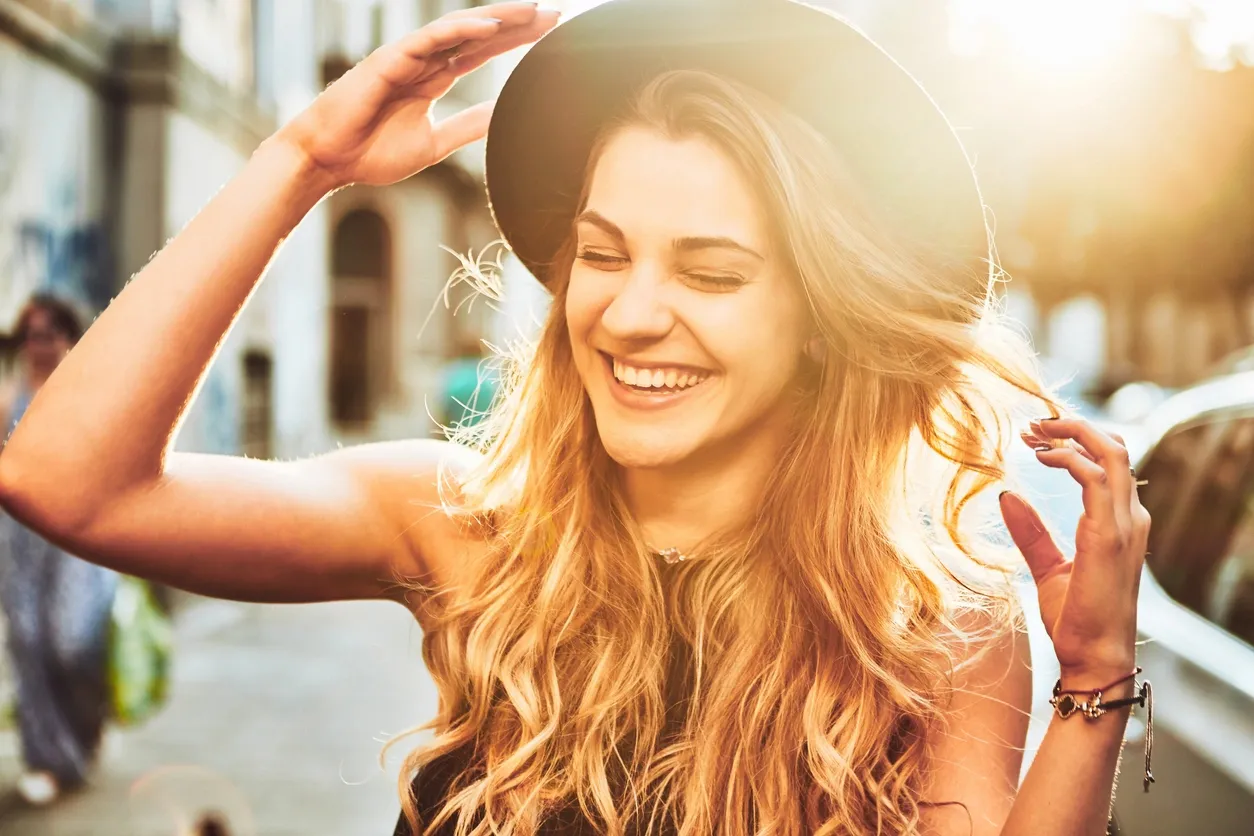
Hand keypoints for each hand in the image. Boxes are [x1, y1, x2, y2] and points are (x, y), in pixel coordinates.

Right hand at [272, 2, 558, 189]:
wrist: (329, 160)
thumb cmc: (371, 153)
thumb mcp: (434, 142)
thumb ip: (467, 127)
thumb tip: (503, 118)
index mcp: (434, 78)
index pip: (483, 51)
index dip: (516, 41)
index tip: (551, 35)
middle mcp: (424, 61)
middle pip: (479, 34)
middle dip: (517, 23)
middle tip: (557, 13)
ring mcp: (408, 58)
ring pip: (459, 28)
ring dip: (497, 18)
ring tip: (533, 10)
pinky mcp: (390, 61)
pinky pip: (430, 40)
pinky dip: (460, 30)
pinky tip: (490, 26)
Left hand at [1000, 416, 1151, 684]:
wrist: (1093, 658)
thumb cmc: (1076, 620)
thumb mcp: (1048, 569)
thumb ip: (1031, 533)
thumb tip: (1007, 496)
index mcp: (1120, 523)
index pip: (1110, 461)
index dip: (1076, 440)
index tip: (1035, 437)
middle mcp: (1131, 519)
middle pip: (1115, 448)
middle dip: (1074, 428)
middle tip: (1032, 425)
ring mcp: (1126, 527)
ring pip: (1111, 454)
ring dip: (1071, 435)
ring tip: (1033, 433)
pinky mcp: (1110, 538)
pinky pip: (1097, 480)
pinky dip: (1070, 459)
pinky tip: (1042, 457)